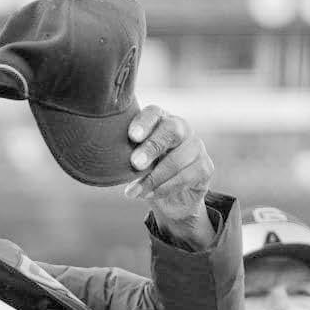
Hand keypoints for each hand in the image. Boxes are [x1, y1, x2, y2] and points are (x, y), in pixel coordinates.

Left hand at [123, 106, 214, 249]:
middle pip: (171, 130)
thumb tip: (104, 157)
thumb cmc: (147, 170)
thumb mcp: (133, 159)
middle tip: (134, 164)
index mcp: (160, 119)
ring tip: (133, 192)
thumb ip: (125, 153)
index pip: (154, 113)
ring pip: (177, 159)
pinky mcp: (205, 167)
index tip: (131, 136)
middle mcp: (181, 128)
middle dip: (152, 147)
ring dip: (153, 178)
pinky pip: (186, 177)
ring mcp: (196, 146)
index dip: (143, 122)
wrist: (171, 196)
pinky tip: (149, 195)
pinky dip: (165, 188)